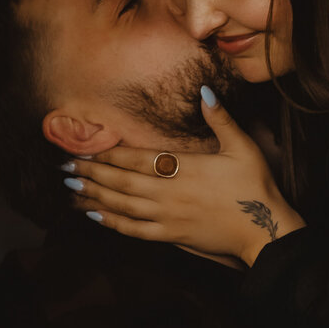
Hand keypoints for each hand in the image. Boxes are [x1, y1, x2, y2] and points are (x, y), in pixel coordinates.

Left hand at [65, 87, 304, 265]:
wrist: (263, 229)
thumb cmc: (254, 186)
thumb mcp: (243, 146)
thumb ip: (221, 118)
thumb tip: (204, 91)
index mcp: (184, 168)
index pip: (137, 159)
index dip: (108, 154)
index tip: (85, 149)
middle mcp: (169, 193)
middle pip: (122, 182)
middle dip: (91, 174)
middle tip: (66, 167)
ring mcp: (168, 217)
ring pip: (123, 206)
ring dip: (95, 196)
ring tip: (72, 188)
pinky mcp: (172, 236)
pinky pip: (135, 231)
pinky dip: (113, 222)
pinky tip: (96, 215)